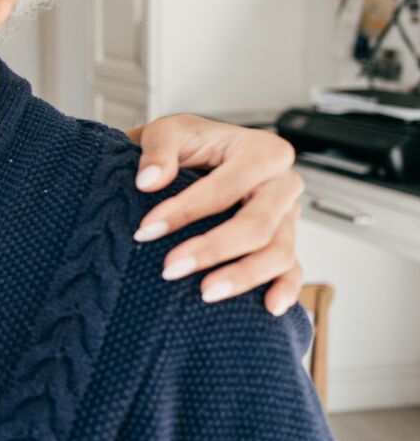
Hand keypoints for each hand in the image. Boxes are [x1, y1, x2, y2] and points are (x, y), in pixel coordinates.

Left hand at [124, 114, 303, 316]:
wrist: (198, 154)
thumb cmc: (187, 144)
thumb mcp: (168, 132)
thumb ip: (158, 151)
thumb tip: (149, 181)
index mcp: (262, 151)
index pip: (226, 187)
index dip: (185, 210)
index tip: (146, 231)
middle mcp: (283, 184)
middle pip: (257, 225)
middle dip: (213, 249)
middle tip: (170, 268)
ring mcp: (289, 216)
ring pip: (279, 252)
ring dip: (242, 276)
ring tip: (204, 293)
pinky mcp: (286, 240)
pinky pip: (293, 269)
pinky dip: (285, 289)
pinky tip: (268, 308)